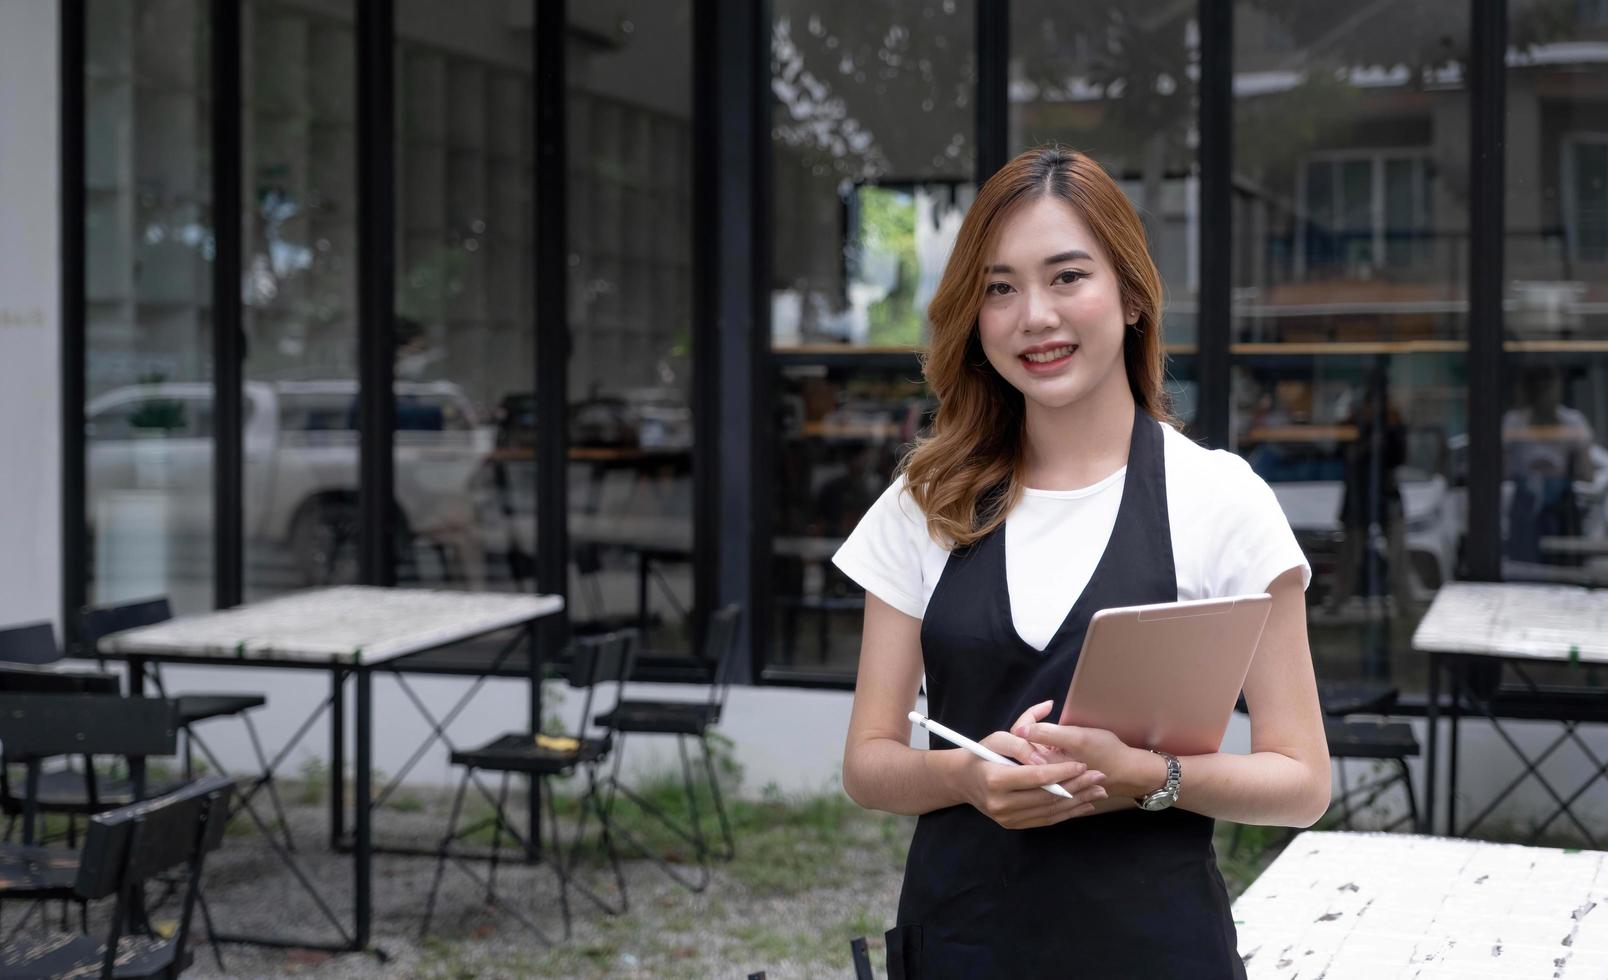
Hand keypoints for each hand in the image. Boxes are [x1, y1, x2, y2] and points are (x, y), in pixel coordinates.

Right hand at [942, 729, 1107, 829]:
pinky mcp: (1013, 825)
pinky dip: (1067, 813)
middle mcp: (1000, 804)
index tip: (1082, 765)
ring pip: (1049, 811)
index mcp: (995, 780)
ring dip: (1077, 802)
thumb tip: (1045, 755)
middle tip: (1099, 778)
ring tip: (1099, 792)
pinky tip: (1084, 805)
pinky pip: (1045, 820)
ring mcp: (1007, 819)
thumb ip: (1023, 742)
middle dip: (1076, 786)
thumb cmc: (980, 754)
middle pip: (1046, 796)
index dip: (1061, 771)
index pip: (1036, 777)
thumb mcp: (998, 739)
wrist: (962, 781)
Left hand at [1007, 701, 1160, 800]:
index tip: (1048, 705)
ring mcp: (1049, 772)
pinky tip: (1059, 730)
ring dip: (1040, 729)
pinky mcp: (1057, 770)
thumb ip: (1047, 734)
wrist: (1127, 771)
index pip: (1019, 739)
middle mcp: (1042, 772)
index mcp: (1042, 767)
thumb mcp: (1078, 739)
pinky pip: (1043, 750)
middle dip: (1032, 722)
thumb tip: (1018, 730)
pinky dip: (1047, 737)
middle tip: (1048, 707)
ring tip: (1050, 714)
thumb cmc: (1106, 753)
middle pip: (1023, 743)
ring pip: (1033, 746)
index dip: (1029, 717)